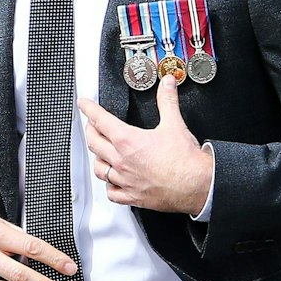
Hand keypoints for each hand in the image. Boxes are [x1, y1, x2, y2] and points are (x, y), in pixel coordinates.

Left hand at [78, 77, 212, 214]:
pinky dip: (109, 185)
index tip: (84, 105)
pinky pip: (112, 192)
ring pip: (99, 169)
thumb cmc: (185, 160)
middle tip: (91, 125)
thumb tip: (167, 84)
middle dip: (90, 131)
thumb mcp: (174, 124)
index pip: (100, 120)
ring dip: (97, 158)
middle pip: (94, 143)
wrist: (196, 185)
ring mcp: (125, 180)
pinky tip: (112, 181)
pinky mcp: (132, 196)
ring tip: (100, 152)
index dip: (89, 109)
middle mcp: (122, 161)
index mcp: (128, 141)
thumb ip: (167, 101)